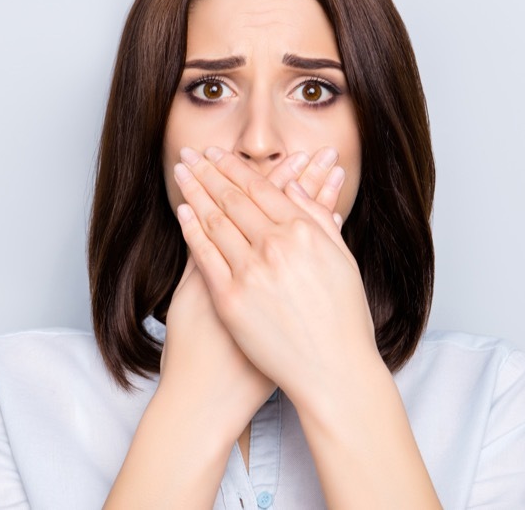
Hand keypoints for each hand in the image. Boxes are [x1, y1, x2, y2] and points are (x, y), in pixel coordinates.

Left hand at [171, 146, 380, 406]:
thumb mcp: (343, 262)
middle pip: (233, 198)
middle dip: (208, 171)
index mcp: (304, 233)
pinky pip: (204, 257)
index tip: (219, 154)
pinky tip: (182, 212)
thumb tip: (297, 189)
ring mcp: (251, 273)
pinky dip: (192, 230)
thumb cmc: (343, 320)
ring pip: (214, 221)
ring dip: (195, 191)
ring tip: (181, 172)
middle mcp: (276, 246)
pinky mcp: (230, 301)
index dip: (236, 168)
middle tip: (191, 152)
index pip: (262, 188)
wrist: (333, 372)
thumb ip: (318, 220)